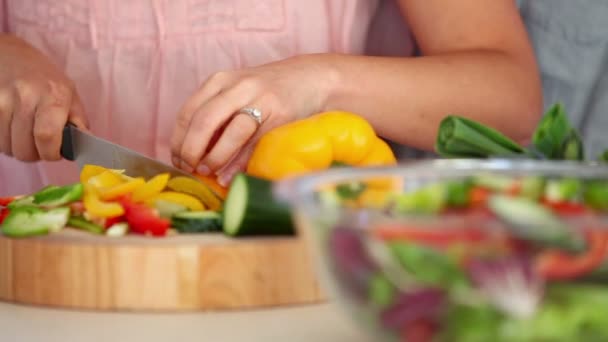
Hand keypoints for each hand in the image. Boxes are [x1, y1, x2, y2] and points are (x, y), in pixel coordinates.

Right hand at [0, 34, 87, 161]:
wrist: (9, 54)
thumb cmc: (44, 77)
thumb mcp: (70, 93)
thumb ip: (78, 121)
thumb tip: (84, 146)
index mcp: (52, 95)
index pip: (47, 136)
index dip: (50, 153)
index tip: (53, 152)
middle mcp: (25, 97)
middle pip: (24, 149)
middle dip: (34, 153)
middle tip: (39, 142)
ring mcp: (1, 101)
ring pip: (6, 147)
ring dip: (17, 146)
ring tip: (25, 131)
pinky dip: (3, 139)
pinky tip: (11, 126)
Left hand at [170, 54, 334, 185]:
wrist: (311, 79)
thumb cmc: (268, 93)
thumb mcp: (236, 95)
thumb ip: (216, 117)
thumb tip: (193, 156)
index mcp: (219, 81)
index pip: (188, 112)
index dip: (178, 140)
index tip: (177, 161)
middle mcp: (236, 87)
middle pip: (203, 120)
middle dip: (190, 150)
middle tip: (189, 170)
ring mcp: (259, 99)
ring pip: (229, 131)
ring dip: (214, 157)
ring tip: (207, 172)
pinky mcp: (279, 114)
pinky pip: (254, 142)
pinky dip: (239, 162)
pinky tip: (229, 175)